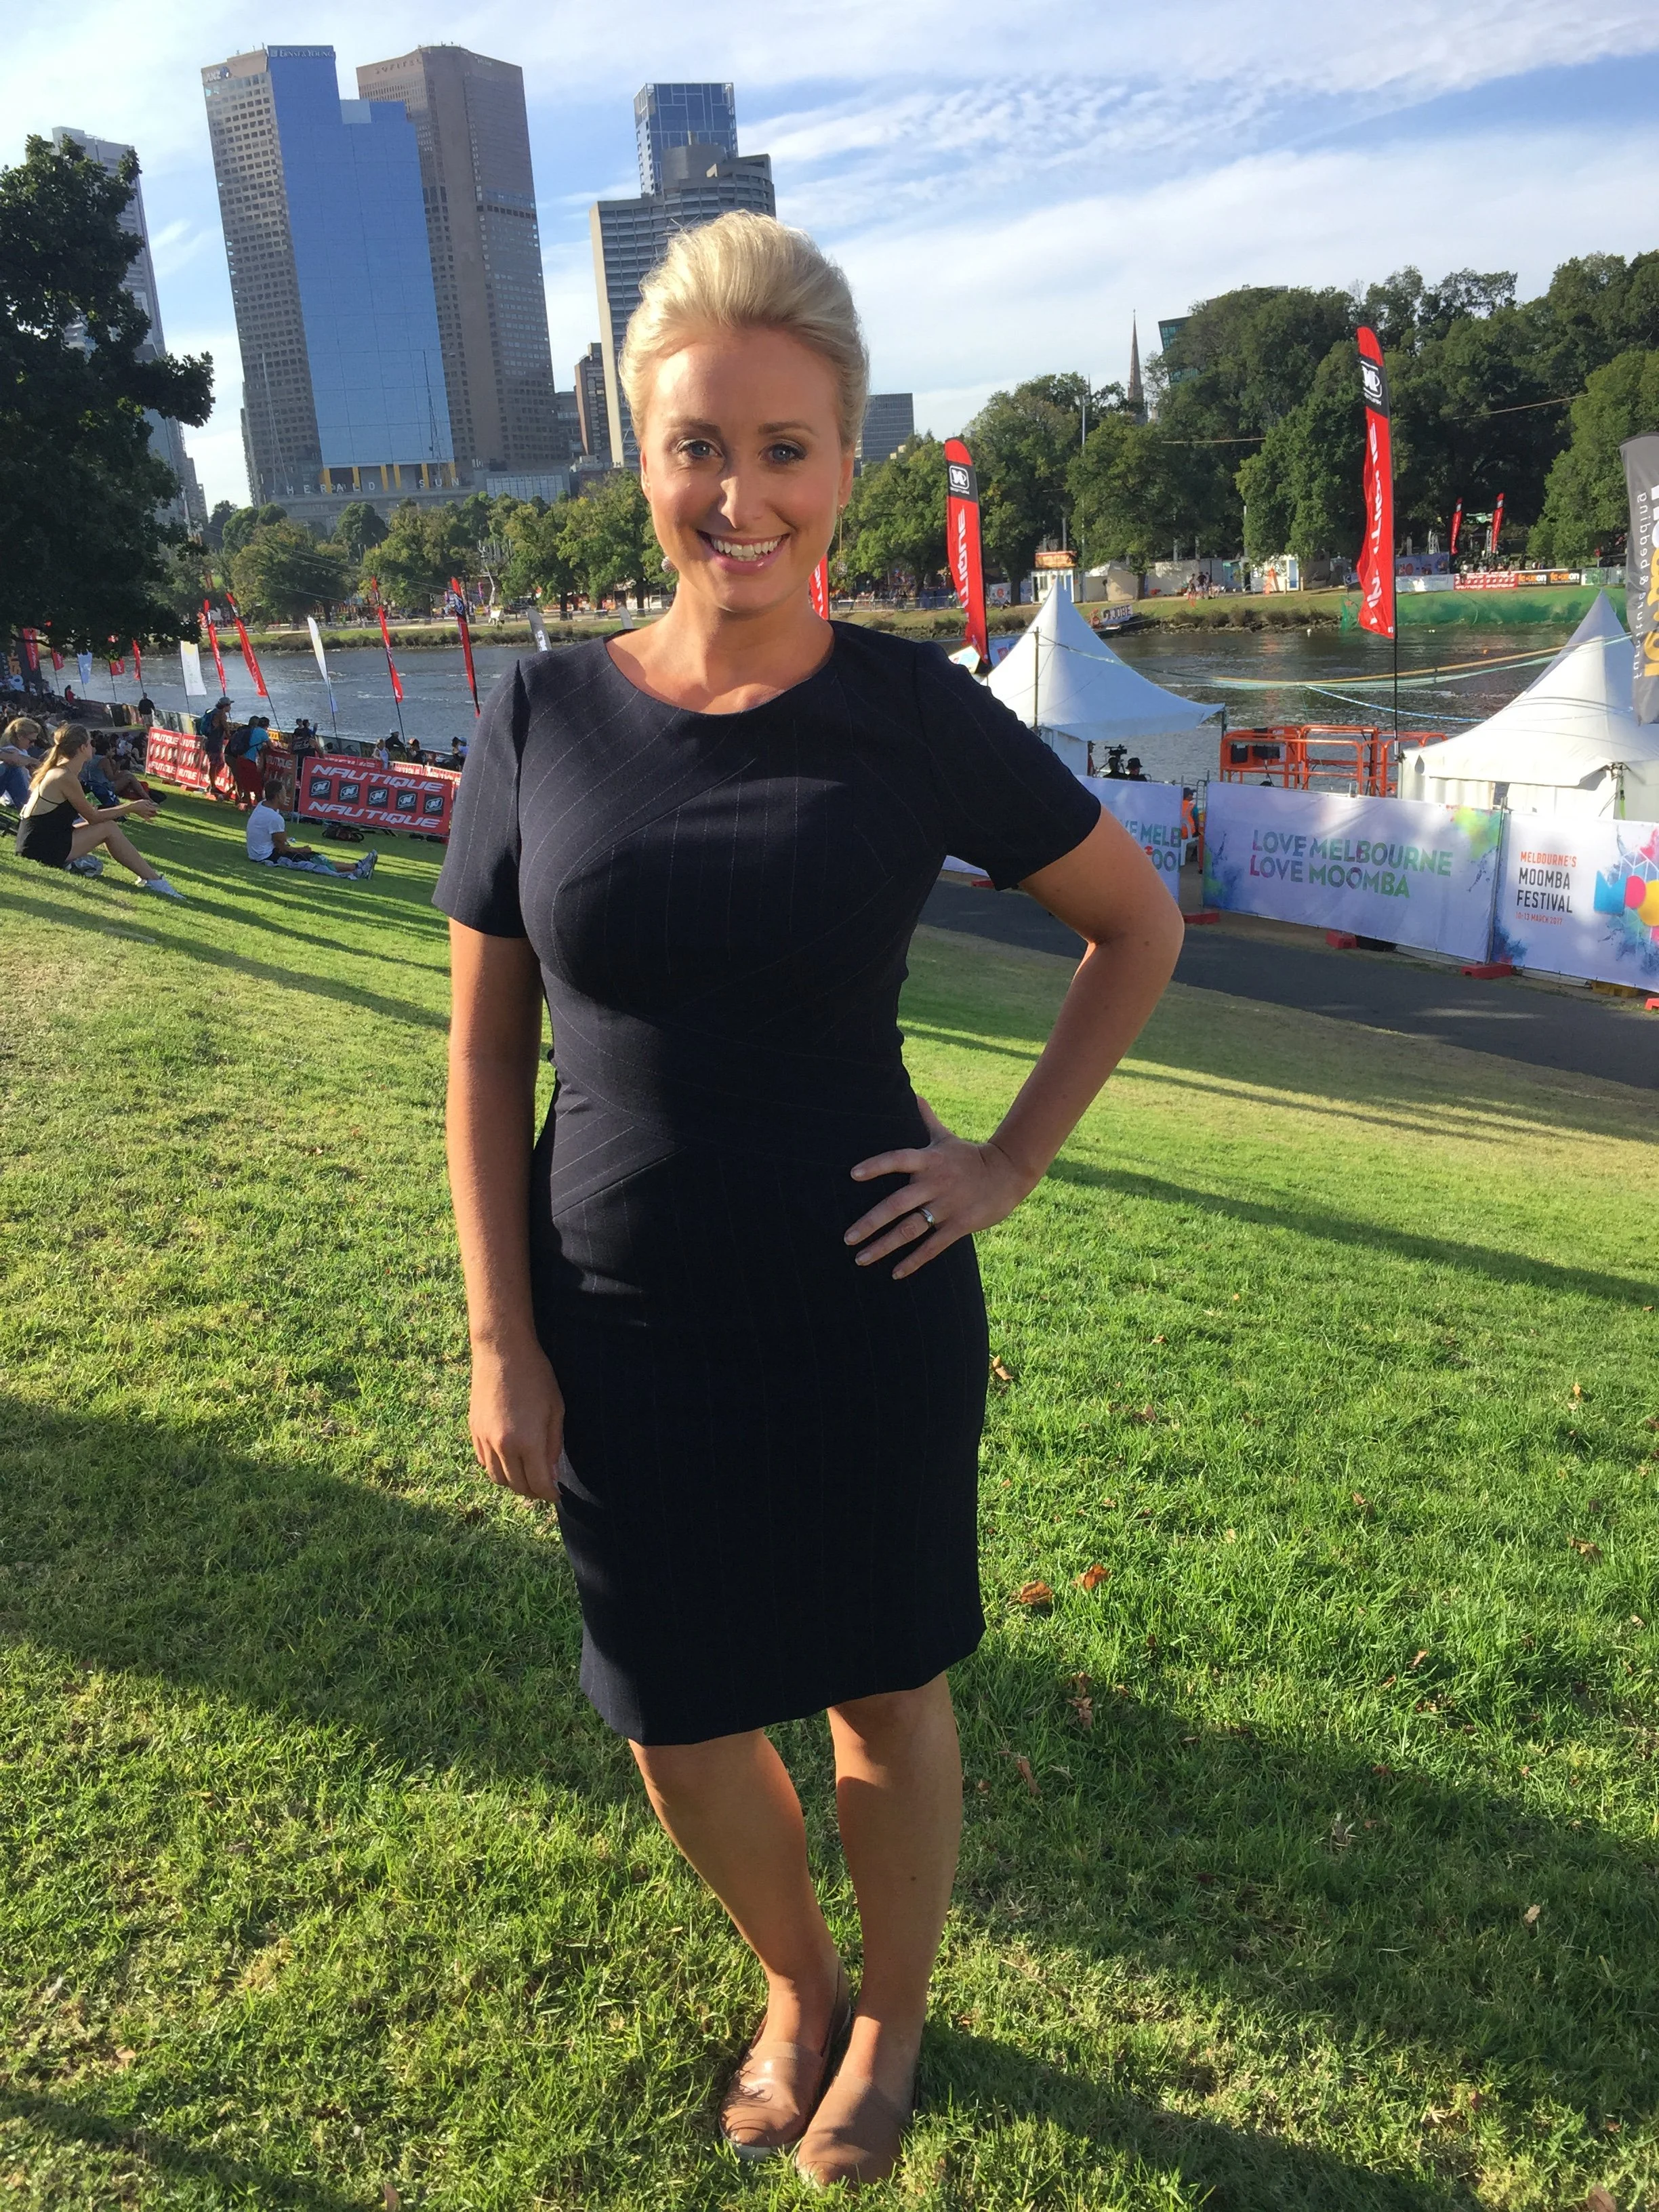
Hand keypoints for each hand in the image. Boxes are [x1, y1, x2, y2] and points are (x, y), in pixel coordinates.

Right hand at [130, 799, 158, 819]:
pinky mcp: (143, 816)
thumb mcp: (144, 801)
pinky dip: (150, 821)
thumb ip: (149, 802)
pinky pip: (147, 820)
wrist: (132, 807)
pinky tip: (153, 823)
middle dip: (156, 812)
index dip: (158, 809)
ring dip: (154, 815)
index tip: (160, 809)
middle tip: (157, 812)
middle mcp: (147, 812)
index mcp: (148, 808)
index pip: (155, 809)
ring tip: (155, 814)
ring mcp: (145, 815)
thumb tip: (154, 804)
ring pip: (151, 816)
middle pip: (154, 813)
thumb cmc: (138, 803)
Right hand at [468, 1340, 564, 1499]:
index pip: (539, 1484)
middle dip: (534, 1491)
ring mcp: (484, 1439)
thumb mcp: (556, 1410)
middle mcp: (502, 1446)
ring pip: (497, 1478)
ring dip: (513, 1483)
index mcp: (527, 1442)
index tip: (557, 1495)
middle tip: (545, 1486)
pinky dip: (497, 1468)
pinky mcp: (473, 1430)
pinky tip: (509, 1460)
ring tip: (527, 1476)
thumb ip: (554, 1446)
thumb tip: (551, 1475)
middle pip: (517, 1486)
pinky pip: (483, 1462)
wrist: (501, 1351)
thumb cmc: (536, 1376)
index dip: (550, 1494)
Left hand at [845, 1096, 1037, 1279]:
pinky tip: (894, 1273)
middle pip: (896, 1204)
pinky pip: (932, 1247)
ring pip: (910, 1230)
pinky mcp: (959, 1225)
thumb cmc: (970, 1156)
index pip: (897, 1159)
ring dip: (884, 1247)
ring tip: (861, 1259)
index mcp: (928, 1160)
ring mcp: (946, 1206)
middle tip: (847, 1238)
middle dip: (870, 1223)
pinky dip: (913, 1261)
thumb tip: (914, 1094)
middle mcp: (934, 1183)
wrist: (1008, 1173)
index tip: (853, 1175)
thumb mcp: (947, 1138)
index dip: (876, 1166)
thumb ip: (927, 1120)